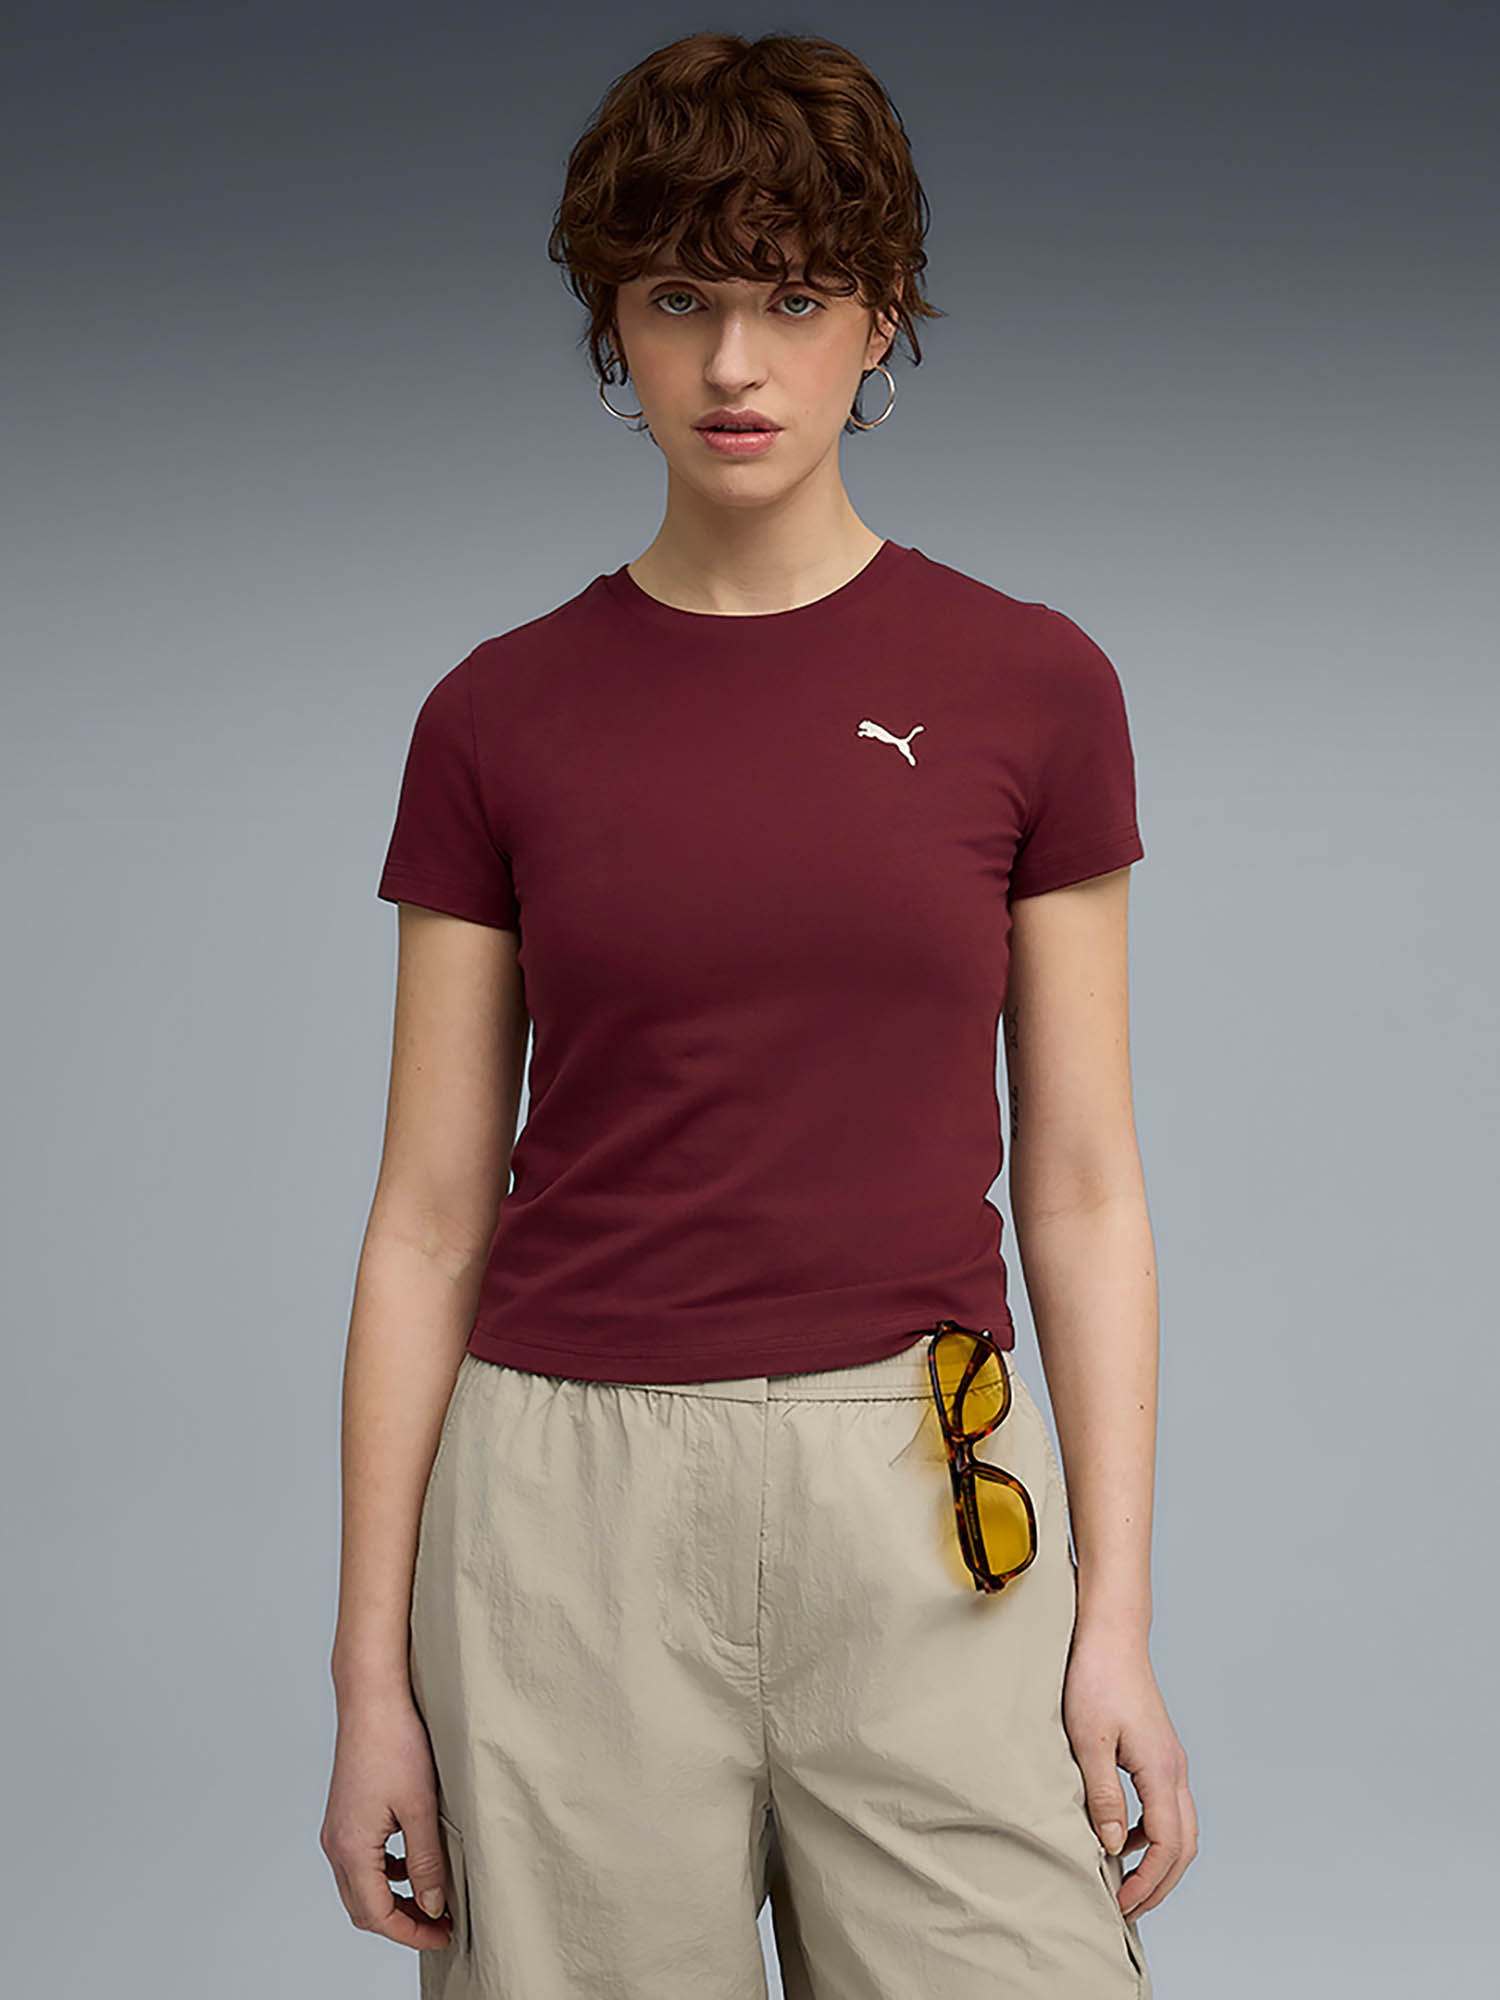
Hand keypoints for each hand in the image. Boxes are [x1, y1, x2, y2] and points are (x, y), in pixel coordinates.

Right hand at [319, 1683, 455, 1951]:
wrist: (372, 1700)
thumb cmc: (394, 1744)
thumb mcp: (421, 1808)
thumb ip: (427, 1863)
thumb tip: (432, 1906)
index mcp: (351, 1849)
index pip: (378, 1915)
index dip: (412, 1933)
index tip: (443, 1934)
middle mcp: (336, 1845)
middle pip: (364, 1909)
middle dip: (402, 1923)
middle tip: (440, 1924)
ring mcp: (336, 1831)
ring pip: (360, 1888)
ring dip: (393, 1900)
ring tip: (431, 1898)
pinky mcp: (344, 1817)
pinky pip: (360, 1863)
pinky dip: (385, 1874)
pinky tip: (412, 1863)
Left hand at [1061, 1627, 1196, 1919]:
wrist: (1111, 1634)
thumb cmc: (1096, 1678)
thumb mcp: (1088, 1740)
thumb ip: (1101, 1795)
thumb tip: (1109, 1845)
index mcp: (1161, 1770)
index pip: (1167, 1845)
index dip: (1148, 1881)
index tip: (1122, 1902)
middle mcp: (1174, 1768)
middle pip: (1184, 1845)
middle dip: (1160, 1882)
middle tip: (1128, 1907)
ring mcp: (1170, 1760)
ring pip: (1180, 1827)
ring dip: (1158, 1859)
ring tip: (1124, 1880)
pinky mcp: (1159, 1752)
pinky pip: (1166, 1807)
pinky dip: (1151, 1833)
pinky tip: (1118, 1836)